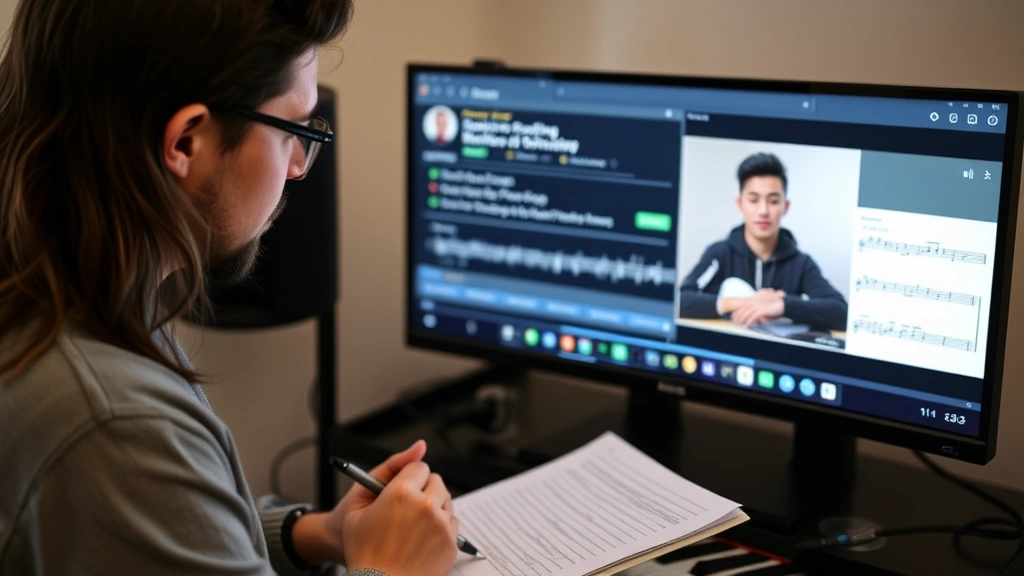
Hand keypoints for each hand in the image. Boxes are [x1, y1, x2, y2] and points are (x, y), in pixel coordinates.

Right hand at [340, 442, 458, 575]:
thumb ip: (391, 466)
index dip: (409, 478)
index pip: (420, 467)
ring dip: (433, 508)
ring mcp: (440, 525)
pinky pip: (452, 523)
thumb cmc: (363, 549)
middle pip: (436, 482)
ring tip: (413, 526)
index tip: (402, 489)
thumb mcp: (359, 505)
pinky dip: (440, 527)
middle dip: (423, 490)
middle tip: (407, 508)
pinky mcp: (451, 543)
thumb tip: (420, 446)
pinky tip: (421, 539)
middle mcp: (425, 506)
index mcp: (401, 493)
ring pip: (446, 502)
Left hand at [730, 289, 785, 326]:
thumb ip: (758, 313)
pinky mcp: (762, 310)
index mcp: (755, 302)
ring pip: (747, 313)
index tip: (733, 317)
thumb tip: (755, 320)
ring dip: (742, 319)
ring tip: (738, 324)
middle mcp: (755, 303)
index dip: (737, 312)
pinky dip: (749, 321)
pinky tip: (746, 325)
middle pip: (743, 309)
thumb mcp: (764, 310)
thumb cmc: (774, 308)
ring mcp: (758, 306)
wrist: (783, 304)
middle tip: (734, 322)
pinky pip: (754, 316)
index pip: (743, 306)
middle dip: (738, 316)